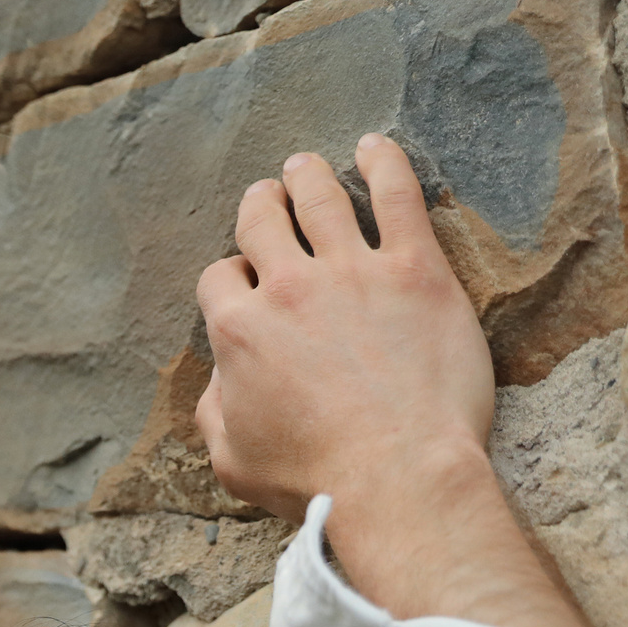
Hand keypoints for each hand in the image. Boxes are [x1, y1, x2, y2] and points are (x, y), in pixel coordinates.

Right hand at [192, 136, 627, 626]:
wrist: (398, 475)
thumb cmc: (315, 479)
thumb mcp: (232, 461)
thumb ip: (214, 413)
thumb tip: (218, 384)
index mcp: (239, 331)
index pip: (220, 278)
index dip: (230, 278)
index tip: (244, 284)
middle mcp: (287, 288)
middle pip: (262, 221)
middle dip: (259, 206)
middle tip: (267, 197)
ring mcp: (352, 271)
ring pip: (320, 198)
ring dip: (307, 176)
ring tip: (306, 165)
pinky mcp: (414, 268)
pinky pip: (396, 195)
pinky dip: (383, 163)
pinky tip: (375, 147)